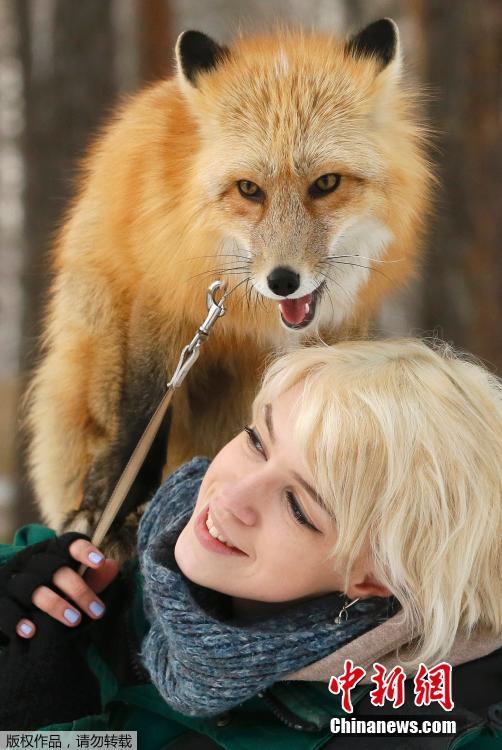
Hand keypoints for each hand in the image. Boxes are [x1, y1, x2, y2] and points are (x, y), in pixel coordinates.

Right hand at [0, 532, 119, 728]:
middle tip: (98, 611)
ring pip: (33, 587)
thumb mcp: (69, 584)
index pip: (67, 543)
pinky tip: (32, 631)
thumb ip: (92, 578)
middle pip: (55, 568)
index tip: (100, 561)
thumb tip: (114, 566)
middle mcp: (30, 563)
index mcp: (50, 553)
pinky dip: (18, 619)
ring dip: (55, 604)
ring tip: (74, 621)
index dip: (83, 549)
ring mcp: (12, 581)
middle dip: (79, 589)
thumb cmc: (49, 593)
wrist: (8, 606)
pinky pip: (6, 608)